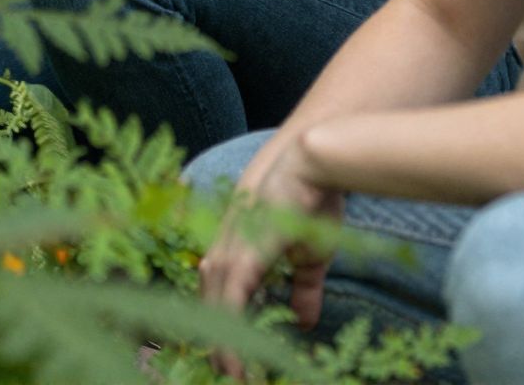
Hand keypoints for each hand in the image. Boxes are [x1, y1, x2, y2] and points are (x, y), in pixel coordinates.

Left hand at [197, 132, 343, 357]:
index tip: (228, 362)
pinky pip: (229, 302)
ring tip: (232, 378)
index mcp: (236, 244)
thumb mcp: (310, 253)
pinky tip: (235, 364)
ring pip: (213, 306)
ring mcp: (230, 246)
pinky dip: (229, 334)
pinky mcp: (244, 252)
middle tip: (227, 377)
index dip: (220, 328)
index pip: (216, 293)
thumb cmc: (313, 197)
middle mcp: (224, 245)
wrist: (316, 160)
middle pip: (208, 303)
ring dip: (221, 344)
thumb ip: (302, 288)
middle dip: (215, 342)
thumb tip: (304, 322)